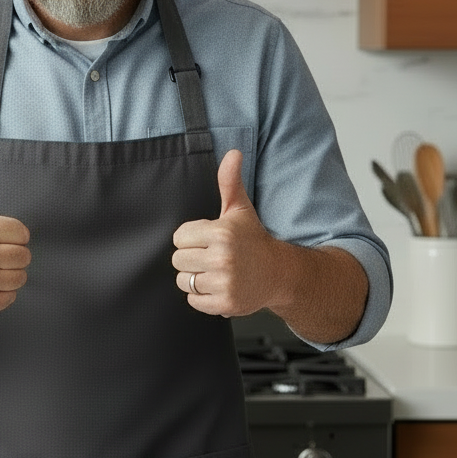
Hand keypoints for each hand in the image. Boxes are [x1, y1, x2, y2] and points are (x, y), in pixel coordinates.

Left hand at [172, 149, 279, 317]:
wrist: (279, 273)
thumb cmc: (253, 239)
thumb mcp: (240, 209)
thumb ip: (229, 181)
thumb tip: (233, 153)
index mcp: (221, 233)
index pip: (178, 238)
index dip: (191, 239)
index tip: (208, 239)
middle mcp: (223, 258)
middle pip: (178, 260)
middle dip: (192, 258)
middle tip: (212, 256)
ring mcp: (224, 283)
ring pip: (184, 281)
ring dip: (195, 278)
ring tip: (215, 271)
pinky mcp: (225, 304)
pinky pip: (193, 300)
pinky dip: (202, 297)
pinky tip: (219, 286)